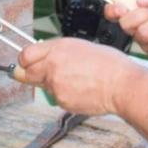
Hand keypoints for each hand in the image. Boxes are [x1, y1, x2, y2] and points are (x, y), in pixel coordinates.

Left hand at [16, 38, 144, 115]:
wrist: (122, 85)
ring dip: (51, 84)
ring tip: (74, 81)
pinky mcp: (61, 100)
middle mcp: (53, 65)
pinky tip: (80, 90)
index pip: (26, 55)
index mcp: (58, 48)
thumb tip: (44, 57)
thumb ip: (58, 52)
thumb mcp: (81, 47)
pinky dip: (64, 95)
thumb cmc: (109, 65)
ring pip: (43, 86)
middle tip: (42, 75)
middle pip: (25, 73)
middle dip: (30, 74)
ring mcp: (55, 84)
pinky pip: (56, 97)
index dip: (24, 60)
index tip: (25, 63)